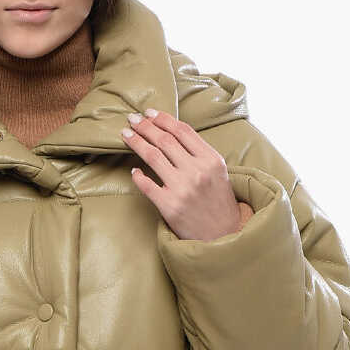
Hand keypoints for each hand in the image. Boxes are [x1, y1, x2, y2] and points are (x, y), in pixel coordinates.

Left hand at [121, 110, 243, 240]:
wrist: (223, 235)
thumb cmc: (218, 202)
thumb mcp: (217, 171)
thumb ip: (198, 153)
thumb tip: (171, 133)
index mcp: (210, 159)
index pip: (182, 131)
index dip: (163, 119)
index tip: (149, 113)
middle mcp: (196, 171)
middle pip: (164, 140)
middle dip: (145, 127)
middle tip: (132, 120)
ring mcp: (182, 189)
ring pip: (153, 156)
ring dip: (137, 142)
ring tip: (126, 135)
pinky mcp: (169, 207)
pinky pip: (147, 185)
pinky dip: (137, 176)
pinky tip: (133, 170)